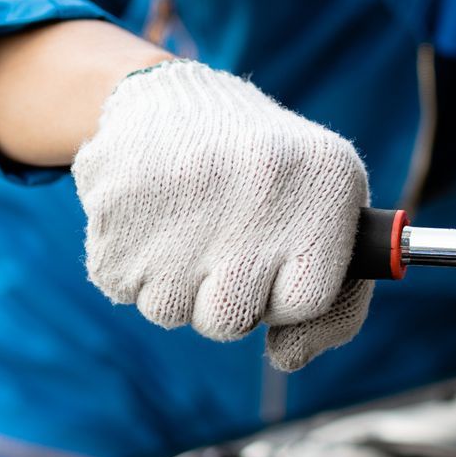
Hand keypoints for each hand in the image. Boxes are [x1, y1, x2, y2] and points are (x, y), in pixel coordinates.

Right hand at [72, 61, 371, 370]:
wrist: (175, 98)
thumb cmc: (270, 174)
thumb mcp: (329, 212)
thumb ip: (337, 301)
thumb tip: (288, 358)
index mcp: (326, 185)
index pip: (306, 303)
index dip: (287, 296)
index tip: (280, 263)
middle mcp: (260, 189)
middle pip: (230, 320)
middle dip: (226, 299)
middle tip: (227, 244)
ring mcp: (184, 199)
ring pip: (171, 312)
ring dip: (176, 285)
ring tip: (189, 225)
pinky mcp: (118, 206)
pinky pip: (123, 289)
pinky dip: (134, 268)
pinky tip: (152, 219)